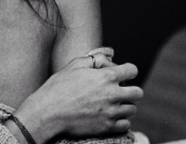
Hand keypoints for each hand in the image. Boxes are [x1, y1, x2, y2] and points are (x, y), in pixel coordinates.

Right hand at [14, 59, 142, 141]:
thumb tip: (109, 58)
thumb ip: (95, 59)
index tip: (121, 75)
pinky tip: (109, 116)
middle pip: (138, 92)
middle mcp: (113, 95)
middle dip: (130, 90)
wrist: (48, 113)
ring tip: (112, 104)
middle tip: (118, 91)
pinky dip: (121, 120)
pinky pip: (126, 124)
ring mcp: (111, 113)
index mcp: (106, 77)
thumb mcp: (74, 65)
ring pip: (132, 109)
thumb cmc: (58, 87)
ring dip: (125, 105)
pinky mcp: (107, 128)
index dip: (127, 71)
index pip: (132, 70)